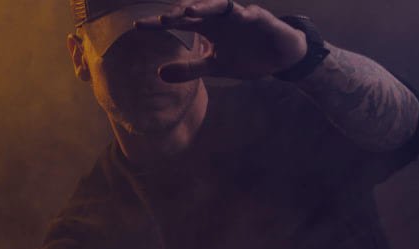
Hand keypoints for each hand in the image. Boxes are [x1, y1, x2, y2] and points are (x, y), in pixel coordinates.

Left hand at [135, 1, 307, 81]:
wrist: (279, 58)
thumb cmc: (247, 56)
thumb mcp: (215, 67)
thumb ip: (189, 69)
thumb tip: (160, 73)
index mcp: (208, 28)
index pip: (179, 23)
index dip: (159, 24)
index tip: (138, 27)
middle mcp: (219, 17)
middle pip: (195, 11)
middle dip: (179, 14)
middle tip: (161, 20)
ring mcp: (239, 15)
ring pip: (219, 6)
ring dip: (204, 8)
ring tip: (189, 11)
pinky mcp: (258, 17)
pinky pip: (248, 13)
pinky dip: (240, 13)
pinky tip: (233, 12)